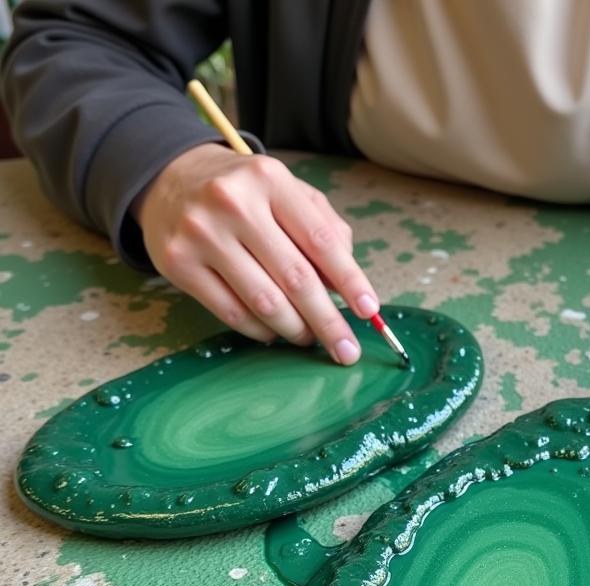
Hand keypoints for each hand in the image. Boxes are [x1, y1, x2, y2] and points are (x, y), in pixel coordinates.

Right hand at [133, 143, 377, 364]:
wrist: (169, 179)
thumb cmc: (245, 194)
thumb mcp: (288, 193)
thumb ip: (325, 231)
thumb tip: (346, 287)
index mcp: (270, 180)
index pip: (321, 241)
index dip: (350, 281)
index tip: (370, 311)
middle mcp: (233, 203)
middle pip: (296, 279)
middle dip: (328, 322)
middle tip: (347, 351)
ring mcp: (202, 233)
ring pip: (265, 303)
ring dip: (296, 329)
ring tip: (308, 337)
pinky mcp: (178, 263)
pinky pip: (232, 313)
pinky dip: (261, 331)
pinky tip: (274, 331)